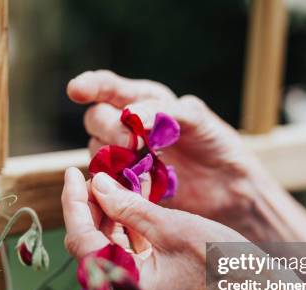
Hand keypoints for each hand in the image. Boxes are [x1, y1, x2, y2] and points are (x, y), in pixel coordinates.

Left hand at [61, 167, 268, 289]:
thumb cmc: (219, 261)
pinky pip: (124, 250)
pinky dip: (124, 225)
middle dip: (90, 206)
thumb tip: (95, 182)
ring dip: (108, 213)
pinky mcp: (147, 283)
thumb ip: (128, 206)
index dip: (74, 203)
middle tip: (97, 172)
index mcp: (124, 289)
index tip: (72, 172)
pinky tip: (129, 199)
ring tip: (114, 181)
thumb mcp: (170, 227)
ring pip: (105, 244)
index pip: (81, 240)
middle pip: (89, 243)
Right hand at [67, 70, 268, 225]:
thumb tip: (130, 113)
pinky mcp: (127, 183)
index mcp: (146, 100)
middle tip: (134, 144)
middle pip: (96, 119)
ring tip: (146, 169)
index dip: (90, 85)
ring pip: (97, 150)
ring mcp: (126, 155)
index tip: (76, 90)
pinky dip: (117, 182)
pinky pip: (106, 179)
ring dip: (115, 158)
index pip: (108, 87)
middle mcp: (130, 125)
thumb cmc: (216, 145)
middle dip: (110, 129)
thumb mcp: (197, 119)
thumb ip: (163, 111)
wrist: (229, 187)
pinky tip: (139, 186)